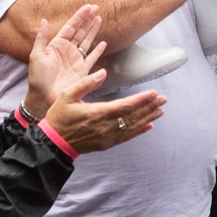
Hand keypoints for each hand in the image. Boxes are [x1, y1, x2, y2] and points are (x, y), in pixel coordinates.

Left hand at [24, 4, 104, 118]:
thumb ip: (41, 38)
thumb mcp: (36, 56)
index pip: (70, 27)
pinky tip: (103, 43)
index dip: (79, 16)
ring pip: (87, 41)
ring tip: (100, 19)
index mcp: (57, 45)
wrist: (43, 98)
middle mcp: (67, 51)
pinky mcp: (82, 71)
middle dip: (88, 20)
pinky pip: (92, 58)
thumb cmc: (37, 79)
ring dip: (93, 30)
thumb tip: (44, 20)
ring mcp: (76, 60)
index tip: (88, 7)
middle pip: (80, 31)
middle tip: (97, 8)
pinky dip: (98, 51)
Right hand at [42, 70, 165, 153]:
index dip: (141, 100)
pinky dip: (138, 131)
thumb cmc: (59, 117)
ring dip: (147, 118)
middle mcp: (105, 126)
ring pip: (132, 126)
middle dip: (149, 107)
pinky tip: (148, 126)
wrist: (53, 143)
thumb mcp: (67, 95)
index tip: (154, 94)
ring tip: (160, 111)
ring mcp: (107, 137)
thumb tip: (102, 72)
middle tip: (163, 99)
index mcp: (97, 113)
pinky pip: (126, 137)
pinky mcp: (106, 143)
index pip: (125, 106)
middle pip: (132, 116)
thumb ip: (86, 83)